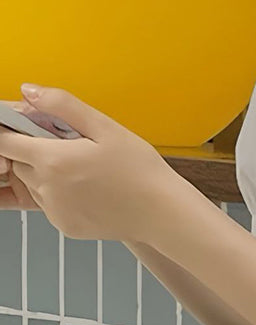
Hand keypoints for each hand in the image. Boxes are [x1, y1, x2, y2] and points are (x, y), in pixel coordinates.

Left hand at [0, 85, 180, 242]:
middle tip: (69, 149)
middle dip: (34, 152)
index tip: (26, 128)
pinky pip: (50, 206)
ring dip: (47, 174)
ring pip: (33, 185)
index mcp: (54, 161)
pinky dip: (60, 196)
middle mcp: (50, 189)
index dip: (12, 131)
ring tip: (82, 172)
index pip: (5, 141)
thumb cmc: (141, 172)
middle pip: (18, 163)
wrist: (164, 213)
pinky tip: (87, 191)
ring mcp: (57, 211)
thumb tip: (29, 92)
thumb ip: (62, 104)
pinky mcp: (67, 227)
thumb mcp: (105, 127)